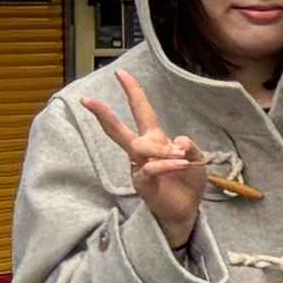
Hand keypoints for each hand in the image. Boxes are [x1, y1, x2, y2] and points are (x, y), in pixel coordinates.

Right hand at [85, 74, 209, 254]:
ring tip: (182, 156)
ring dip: (161, 148)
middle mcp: (142, 150)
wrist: (186, 209)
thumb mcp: (196, 158)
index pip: (141, 111)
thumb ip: (189, 146)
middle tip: (86, 99)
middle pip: (118, 129)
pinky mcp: (141, 183)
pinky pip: (150, 167)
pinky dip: (166, 164)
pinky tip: (179, 164)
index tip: (121, 73)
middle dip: (103, 114)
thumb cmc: (188, 180)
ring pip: (137, 146)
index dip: (133, 92)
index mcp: (155, 138)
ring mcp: (138, 166)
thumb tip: (177, 140)